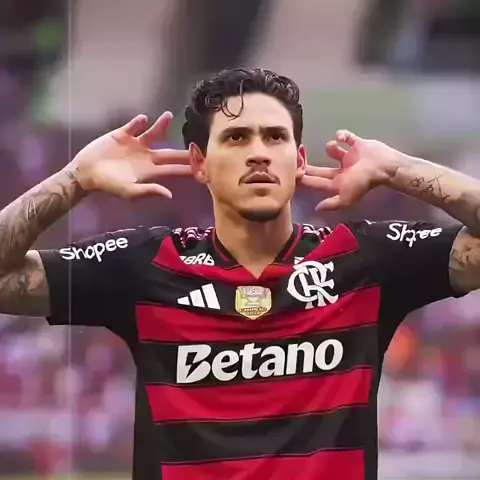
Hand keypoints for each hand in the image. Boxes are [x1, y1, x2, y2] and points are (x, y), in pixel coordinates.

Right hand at [69, 112, 190, 198]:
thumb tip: (170, 194)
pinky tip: (143, 119)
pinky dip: (138, 123)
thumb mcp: (129, 191)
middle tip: (200, 146)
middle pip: (170, 153)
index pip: (174, 169)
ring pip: (153, 133)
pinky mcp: (122, 135)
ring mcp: (135, 144)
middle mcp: (147, 156)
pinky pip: (133, 126)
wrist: (86, 173)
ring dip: (161, 125)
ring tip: (169, 116)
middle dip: (185, 151)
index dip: (188, 169)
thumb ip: (149, 191)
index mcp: (151, 171)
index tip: (203, 168)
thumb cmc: (109, 185)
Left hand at [300, 130, 394, 210]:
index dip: (306, 179)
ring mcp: (350, 156)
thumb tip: (317, 209)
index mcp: (338, 182)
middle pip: (322, 169)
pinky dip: (342, 135)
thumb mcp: (346, 197)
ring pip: (334, 151)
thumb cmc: (362, 181)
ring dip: (330, 148)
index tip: (293, 174)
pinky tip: (341, 137)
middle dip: (310, 166)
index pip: (318, 182)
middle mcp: (342, 170)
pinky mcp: (357, 144)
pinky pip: (347, 137)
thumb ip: (331, 204)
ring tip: (333, 147)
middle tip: (298, 159)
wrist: (383, 166)